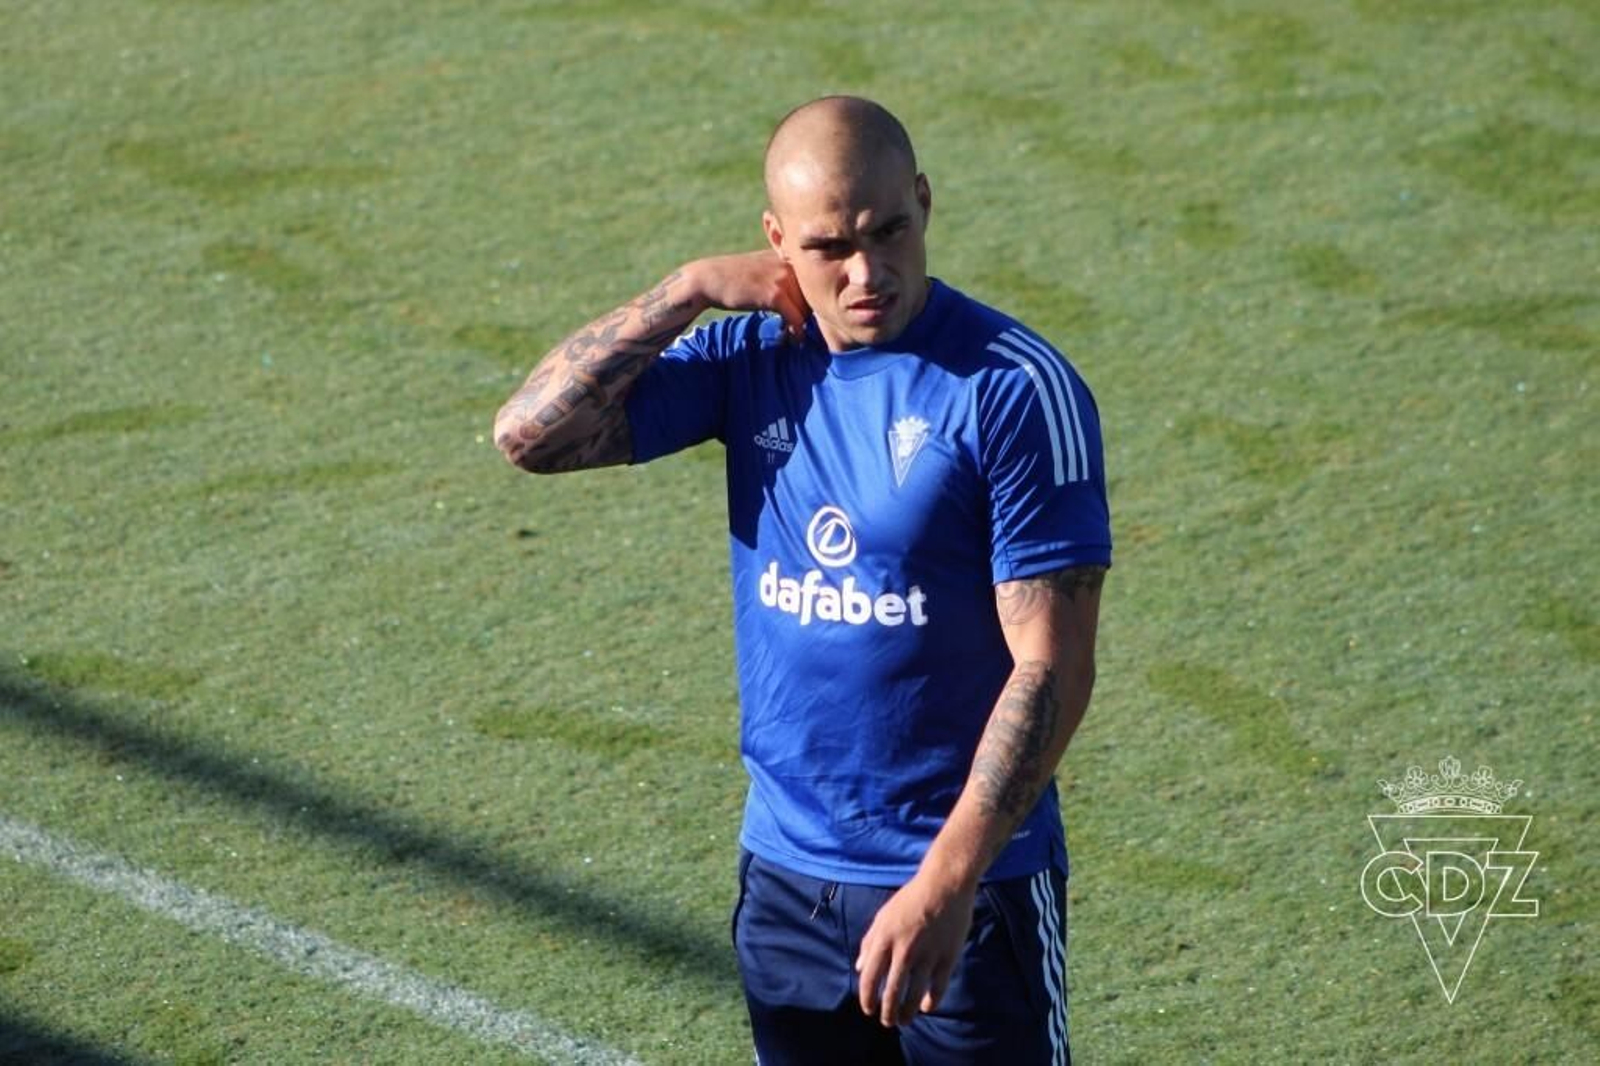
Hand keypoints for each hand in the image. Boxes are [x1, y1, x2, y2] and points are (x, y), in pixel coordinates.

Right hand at [682, 251, 809, 340]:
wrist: (707, 279)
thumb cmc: (732, 277)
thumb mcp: (760, 267)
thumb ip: (780, 275)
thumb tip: (797, 297)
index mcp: (786, 256)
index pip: (811, 282)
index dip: (810, 302)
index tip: (804, 318)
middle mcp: (788, 264)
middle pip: (812, 296)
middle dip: (807, 315)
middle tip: (801, 331)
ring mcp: (782, 278)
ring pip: (807, 308)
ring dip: (802, 325)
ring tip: (794, 335)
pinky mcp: (775, 294)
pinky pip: (796, 318)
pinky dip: (797, 333)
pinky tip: (792, 340)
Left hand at [855, 874, 975, 1027]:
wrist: (945, 884)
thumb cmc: (911, 899)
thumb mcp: (883, 916)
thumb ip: (869, 942)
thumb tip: (860, 969)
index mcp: (884, 939)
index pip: (870, 978)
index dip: (867, 999)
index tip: (868, 1009)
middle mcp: (904, 950)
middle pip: (892, 993)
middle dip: (887, 1013)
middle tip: (887, 1022)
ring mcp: (927, 955)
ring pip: (914, 996)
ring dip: (907, 1014)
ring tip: (904, 1020)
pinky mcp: (948, 957)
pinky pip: (938, 988)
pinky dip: (931, 1002)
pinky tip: (926, 1007)